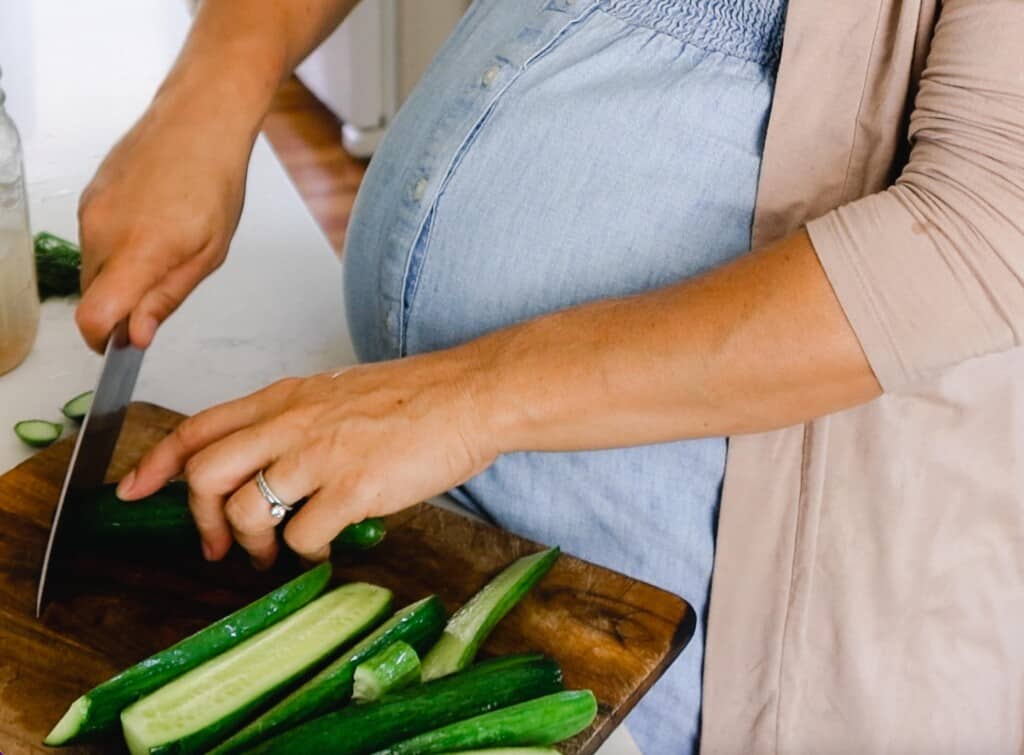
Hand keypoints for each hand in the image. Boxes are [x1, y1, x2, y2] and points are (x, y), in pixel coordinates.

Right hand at [75, 93, 253, 351]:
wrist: (198, 121)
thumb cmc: (215, 184)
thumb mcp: (208, 254)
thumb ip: (166, 298)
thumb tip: (134, 336)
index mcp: (138, 251)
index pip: (92, 315)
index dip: (102, 339)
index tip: (122, 345)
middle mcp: (102, 232)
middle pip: (93, 295)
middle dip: (121, 305)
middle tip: (165, 283)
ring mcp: (90, 211)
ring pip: (92, 267)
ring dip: (120, 273)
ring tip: (165, 244)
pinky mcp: (87, 197)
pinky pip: (93, 239)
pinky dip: (116, 246)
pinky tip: (150, 223)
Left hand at [116, 347, 496, 567]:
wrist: (471, 395)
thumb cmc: (417, 396)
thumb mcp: (339, 392)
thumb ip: (296, 419)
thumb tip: (267, 461)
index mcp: (287, 398)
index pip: (200, 427)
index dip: (157, 461)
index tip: (135, 488)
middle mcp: (292, 423)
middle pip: (204, 474)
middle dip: (200, 519)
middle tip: (218, 544)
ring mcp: (319, 456)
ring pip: (244, 512)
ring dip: (254, 544)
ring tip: (277, 550)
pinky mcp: (353, 489)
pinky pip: (300, 537)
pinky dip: (304, 552)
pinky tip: (327, 544)